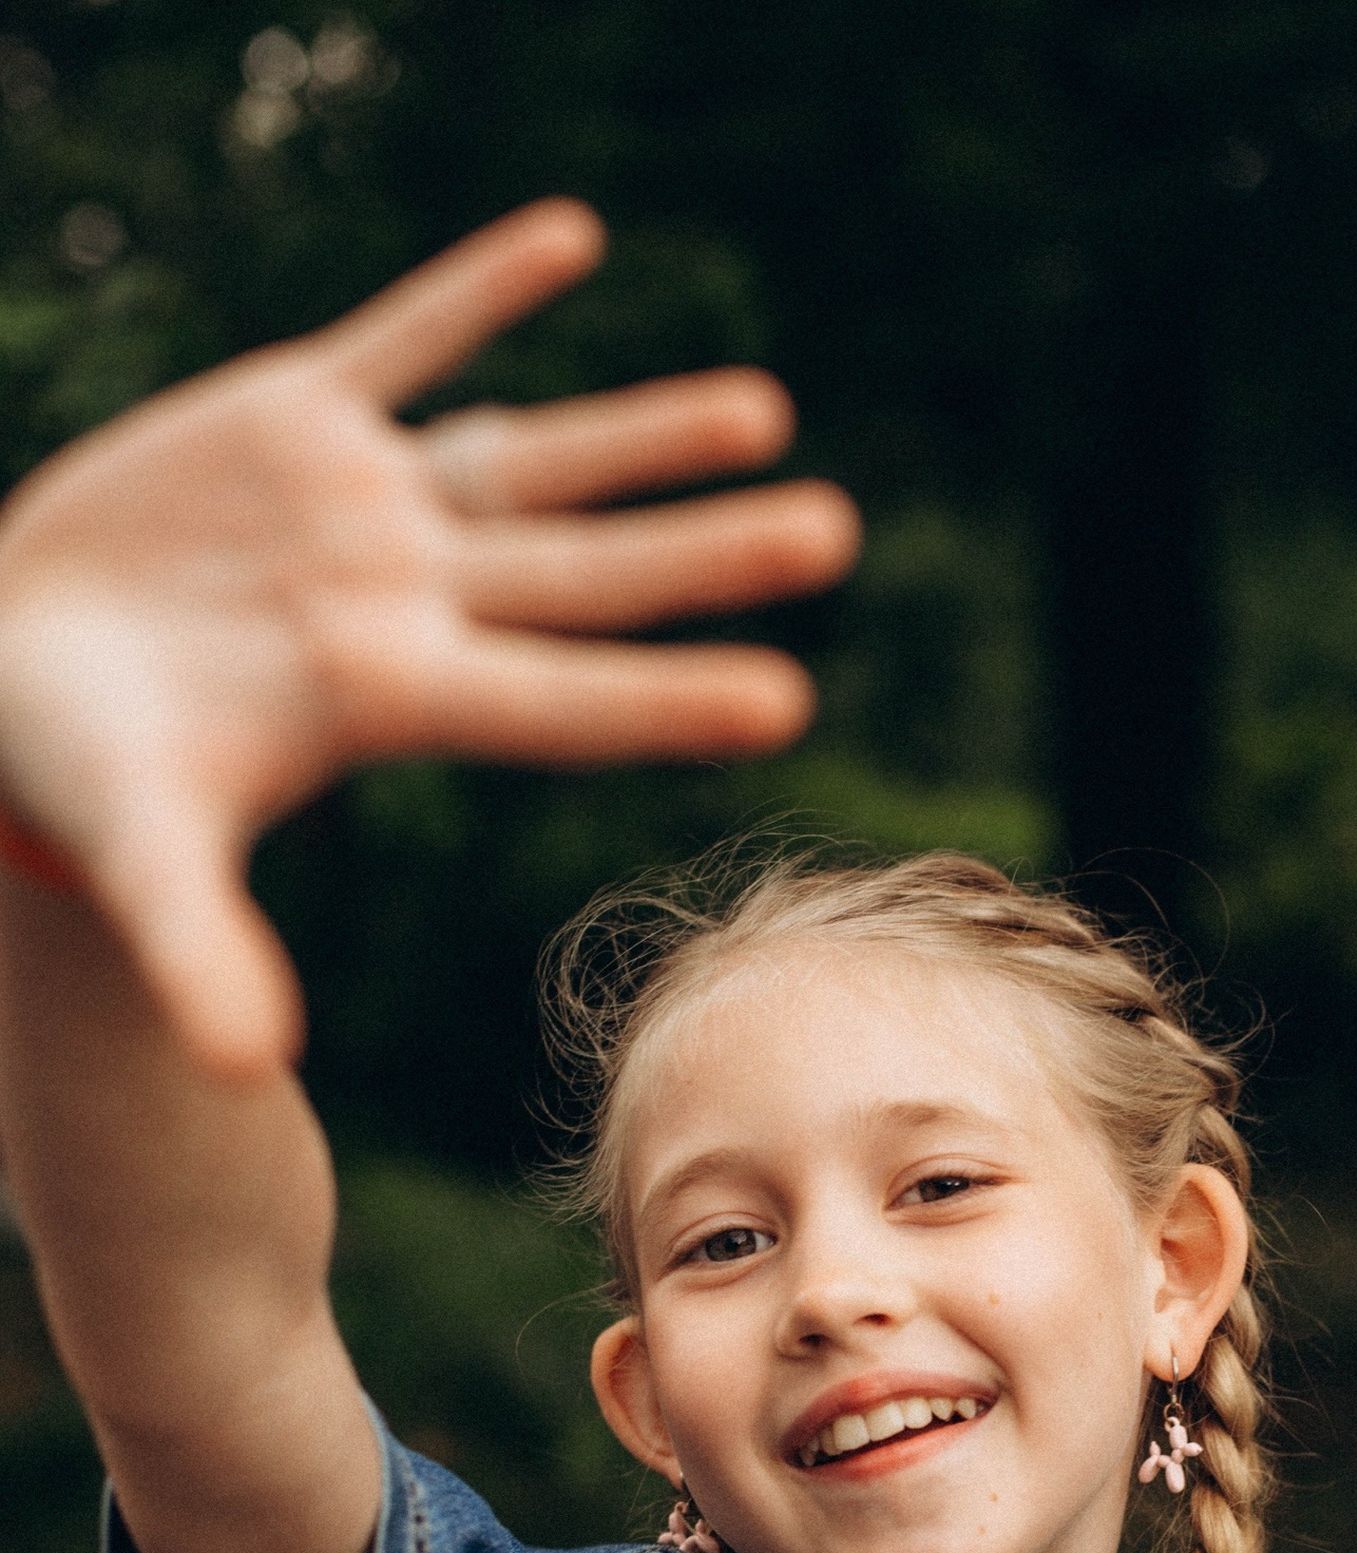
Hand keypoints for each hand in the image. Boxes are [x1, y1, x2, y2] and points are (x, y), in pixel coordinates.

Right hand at [0, 201, 859, 1076]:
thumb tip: (240, 1068)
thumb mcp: (134, 843)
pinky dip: (481, 289)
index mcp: (388, 697)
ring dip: (643, 434)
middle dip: (705, 551)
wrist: (10, 666)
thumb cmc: (69, 770)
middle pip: (585, 574)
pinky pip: (406, 334)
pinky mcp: (294, 419)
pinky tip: (574, 240)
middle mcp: (405, 600)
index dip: (663, 696)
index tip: (787, 702)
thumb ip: (195, 942)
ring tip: (764, 409)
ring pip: (532, 458)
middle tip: (834, 532)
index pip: (556, 701)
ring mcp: (361, 508)